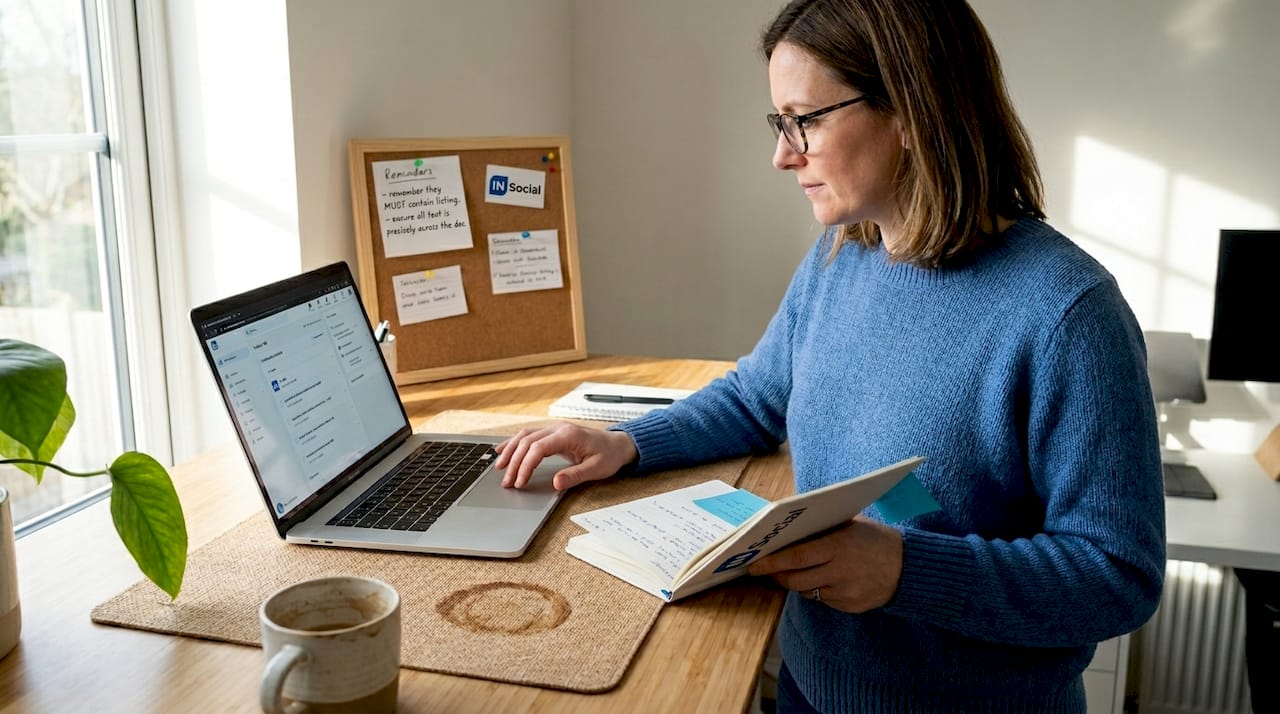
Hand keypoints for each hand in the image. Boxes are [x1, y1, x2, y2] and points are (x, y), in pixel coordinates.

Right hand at [495, 422, 637, 490]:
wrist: (617, 444)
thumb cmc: (608, 456)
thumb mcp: (596, 469)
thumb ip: (575, 475)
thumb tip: (555, 483)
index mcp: (568, 435)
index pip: (538, 448)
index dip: (526, 466)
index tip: (519, 482)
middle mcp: (558, 428)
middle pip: (527, 442)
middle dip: (514, 462)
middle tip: (507, 482)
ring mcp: (554, 428)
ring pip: (524, 436)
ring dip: (510, 451)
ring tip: (499, 468)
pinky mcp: (552, 432)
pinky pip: (528, 434)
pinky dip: (513, 443)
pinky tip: (501, 450)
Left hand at [745, 516, 902, 612]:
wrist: (909, 567)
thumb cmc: (876, 539)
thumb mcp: (851, 525)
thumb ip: (822, 529)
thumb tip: (788, 530)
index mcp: (838, 547)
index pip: (796, 558)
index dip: (772, 562)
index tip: (754, 564)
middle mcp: (840, 572)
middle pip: (795, 580)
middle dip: (777, 575)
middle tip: (766, 569)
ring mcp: (845, 593)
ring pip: (807, 592)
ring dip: (795, 583)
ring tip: (789, 573)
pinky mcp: (850, 607)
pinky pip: (824, 601)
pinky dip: (817, 591)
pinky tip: (819, 580)